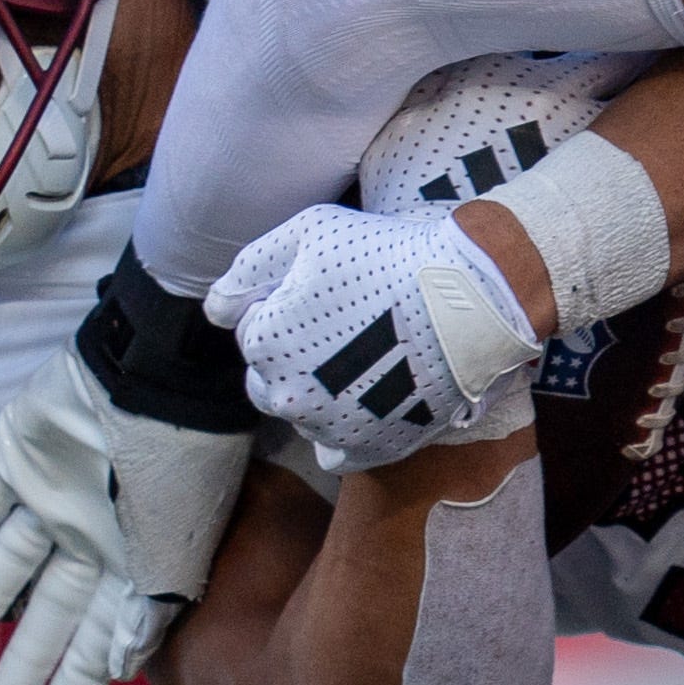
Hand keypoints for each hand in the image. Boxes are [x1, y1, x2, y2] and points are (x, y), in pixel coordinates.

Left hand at [0, 343, 258, 684]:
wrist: (160, 376)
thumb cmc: (181, 473)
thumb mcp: (175, 554)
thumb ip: (146, 613)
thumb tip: (119, 670)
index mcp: (136, 562)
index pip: (100, 636)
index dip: (76, 681)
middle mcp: (90, 536)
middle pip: (49, 609)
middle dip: (24, 660)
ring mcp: (49, 496)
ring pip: (4, 566)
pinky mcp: (14, 458)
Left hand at [210, 198, 535, 469]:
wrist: (468, 298)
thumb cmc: (386, 254)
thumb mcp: (309, 232)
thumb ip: (250, 267)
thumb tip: (215, 308)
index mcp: (263, 342)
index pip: (253, 328)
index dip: (286, 304)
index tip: (328, 290)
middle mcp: (285, 394)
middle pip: (270, 378)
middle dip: (294, 355)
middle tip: (344, 326)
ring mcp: (327, 428)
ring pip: (305, 413)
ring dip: (321, 391)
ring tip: (366, 357)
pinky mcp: (369, 449)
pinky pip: (339, 452)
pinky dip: (346, 429)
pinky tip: (369, 400)